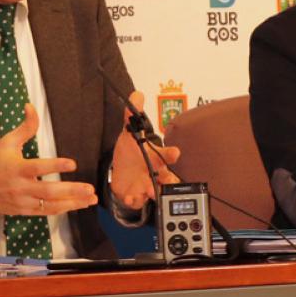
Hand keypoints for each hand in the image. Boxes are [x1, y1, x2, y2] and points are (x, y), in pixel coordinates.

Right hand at [0, 103, 97, 223]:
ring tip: (90, 198)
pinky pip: (47, 212)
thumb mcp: (6, 143)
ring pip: (51, 205)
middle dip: (71, 190)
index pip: (38, 167)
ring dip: (73, 203)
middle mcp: (21, 187)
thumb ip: (24, 127)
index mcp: (17, 168)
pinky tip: (78, 204)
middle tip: (89, 188)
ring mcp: (24, 201)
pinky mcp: (26, 211)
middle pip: (49, 191)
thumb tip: (31, 107)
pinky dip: (64, 209)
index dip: (56, 166)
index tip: (73, 164)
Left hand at [109, 91, 180, 209]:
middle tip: (164, 177)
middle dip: (167, 177)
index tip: (175, 152)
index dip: (172, 153)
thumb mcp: (128, 135)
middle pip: (167, 176)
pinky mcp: (137, 196)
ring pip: (156, 191)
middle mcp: (155, 173)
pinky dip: (135, 201)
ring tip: (149, 190)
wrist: (120, 175)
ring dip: (153, 190)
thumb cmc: (130, 155)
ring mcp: (147, 185)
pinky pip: (139, 201)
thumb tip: (136, 95)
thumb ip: (132, 116)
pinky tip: (130, 198)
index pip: (167, 155)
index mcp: (155, 157)